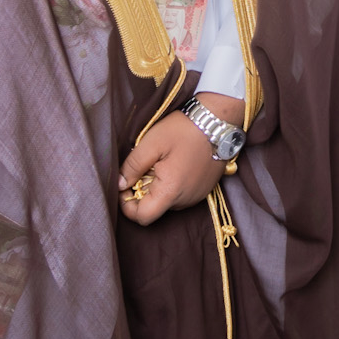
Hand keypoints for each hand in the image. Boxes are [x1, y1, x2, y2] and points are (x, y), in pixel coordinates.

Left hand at [116, 91, 240, 225]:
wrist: (219, 121)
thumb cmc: (184, 130)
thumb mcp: (151, 143)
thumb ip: (132, 166)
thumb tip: (119, 184)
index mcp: (170, 191)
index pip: (142, 217)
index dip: (127, 205)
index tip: (125, 185)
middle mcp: (185, 200)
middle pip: (155, 208)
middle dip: (143, 193)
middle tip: (144, 167)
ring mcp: (197, 195)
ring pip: (168, 202)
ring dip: (158, 188)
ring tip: (161, 163)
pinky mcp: (205, 189)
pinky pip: (181, 195)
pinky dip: (173, 185)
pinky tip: (175, 164)